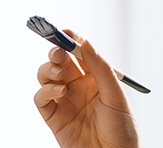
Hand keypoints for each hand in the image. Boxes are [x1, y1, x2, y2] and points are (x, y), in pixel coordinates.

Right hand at [34, 30, 138, 147]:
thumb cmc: (122, 131)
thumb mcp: (115, 96)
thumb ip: (100, 68)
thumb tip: (86, 43)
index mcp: (95, 78)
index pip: (79, 52)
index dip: (70, 40)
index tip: (64, 32)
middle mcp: (77, 86)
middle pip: (59, 61)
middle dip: (56, 52)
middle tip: (58, 51)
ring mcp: (64, 100)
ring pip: (46, 75)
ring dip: (48, 70)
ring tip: (59, 75)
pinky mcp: (53, 116)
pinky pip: (40, 98)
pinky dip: (45, 91)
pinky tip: (58, 92)